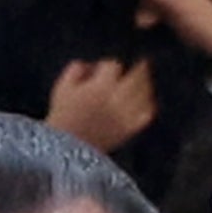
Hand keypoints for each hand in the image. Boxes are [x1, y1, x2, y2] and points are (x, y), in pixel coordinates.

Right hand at [45, 54, 159, 152]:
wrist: (67, 149)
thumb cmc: (63, 116)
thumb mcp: (62, 87)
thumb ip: (76, 69)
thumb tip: (90, 65)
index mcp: (99, 86)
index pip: (112, 66)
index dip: (107, 65)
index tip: (102, 70)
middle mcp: (116, 98)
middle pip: (136, 76)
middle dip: (140, 68)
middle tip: (144, 63)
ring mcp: (125, 114)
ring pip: (144, 94)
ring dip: (146, 84)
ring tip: (147, 80)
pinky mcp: (129, 129)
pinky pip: (146, 115)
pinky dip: (148, 106)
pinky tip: (148, 102)